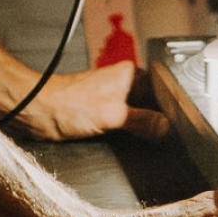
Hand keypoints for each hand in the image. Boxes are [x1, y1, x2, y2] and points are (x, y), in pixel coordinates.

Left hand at [18, 60, 168, 142]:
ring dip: (144, 128)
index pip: (162, 91)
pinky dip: (131, 132)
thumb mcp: (113, 116)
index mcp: (130, 74)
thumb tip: (166, 127)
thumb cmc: (69, 105)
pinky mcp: (103, 111)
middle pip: (152, 104)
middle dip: (158, 120)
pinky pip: (126, 122)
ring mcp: (113, 97)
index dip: (171, 110)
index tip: (178, 128)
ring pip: (139, 114)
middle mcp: (124, 83)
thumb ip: (143, 121)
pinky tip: (135, 142)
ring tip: (153, 141)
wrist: (39, 112)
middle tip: (167, 138)